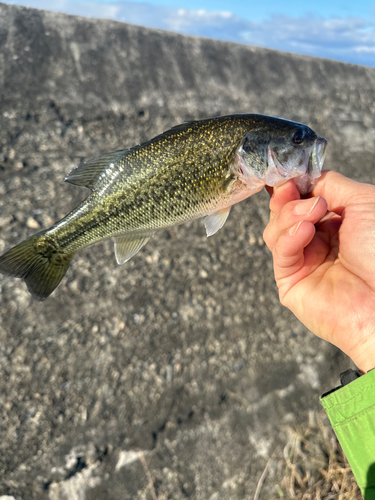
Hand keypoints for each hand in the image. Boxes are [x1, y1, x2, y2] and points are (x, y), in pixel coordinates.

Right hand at [263, 171, 374, 372]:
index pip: (302, 198)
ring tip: (313, 213)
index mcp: (337, 222)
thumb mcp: (364, 201)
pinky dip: (288, 236)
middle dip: (286, 197)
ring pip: (275, 229)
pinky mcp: (290, 281)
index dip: (293, 185)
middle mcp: (319, 241)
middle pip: (283, 212)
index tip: (290, 175)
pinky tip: (305, 230)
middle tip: (294, 190)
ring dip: (289, 214)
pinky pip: (280, 252)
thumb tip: (305, 178)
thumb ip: (331, 184)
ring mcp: (304, 261)